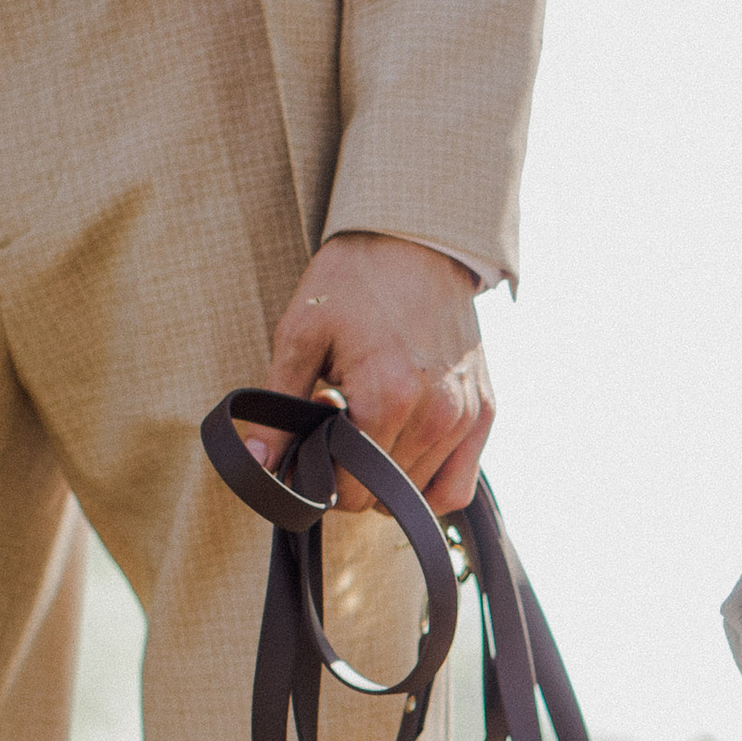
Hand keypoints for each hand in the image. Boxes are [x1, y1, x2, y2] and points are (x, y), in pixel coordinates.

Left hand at [247, 233, 494, 514]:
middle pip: (380, 497)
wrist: (413, 243)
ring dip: (385, 475)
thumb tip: (257, 467)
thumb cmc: (353, 284)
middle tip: (340, 421)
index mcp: (388, 398)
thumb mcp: (300, 337)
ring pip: (416, 497)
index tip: (314, 434)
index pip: (348, 490)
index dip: (319, 475)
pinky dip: (426, 487)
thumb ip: (277, 410)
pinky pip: (458, 487)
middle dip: (350, 473)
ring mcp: (465, 417)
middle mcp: (436, 415)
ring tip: (372, 423)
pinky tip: (403, 456)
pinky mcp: (484, 413)